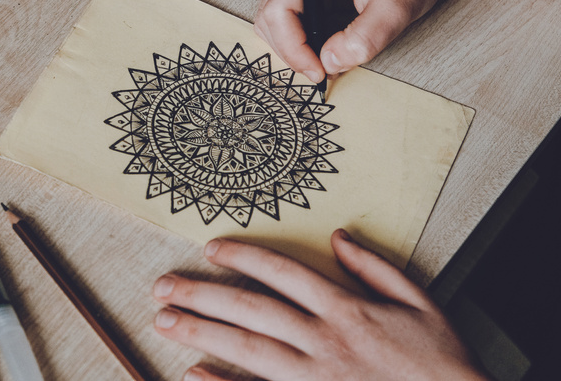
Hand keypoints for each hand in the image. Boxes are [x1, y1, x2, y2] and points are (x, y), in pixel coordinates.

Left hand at [153, 230, 489, 380]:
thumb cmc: (441, 363)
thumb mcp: (420, 301)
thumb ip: (376, 267)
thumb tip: (340, 236)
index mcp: (347, 309)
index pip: (283, 272)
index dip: (244, 256)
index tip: (211, 247)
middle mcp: (323, 340)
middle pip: (251, 308)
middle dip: (202, 294)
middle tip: (162, 285)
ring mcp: (314, 376)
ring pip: (247, 348)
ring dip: (201, 332)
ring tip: (164, 320)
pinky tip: (193, 373)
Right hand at [254, 0, 456, 82]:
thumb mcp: (396, 10)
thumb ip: (363, 39)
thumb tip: (329, 62)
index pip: (280, 7)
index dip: (293, 46)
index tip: (316, 70)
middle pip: (270, 14)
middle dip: (292, 49)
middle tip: (320, 70)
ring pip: (273, 18)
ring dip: (293, 46)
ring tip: (322, 60)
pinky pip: (284, 15)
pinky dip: (298, 38)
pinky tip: (322, 45)